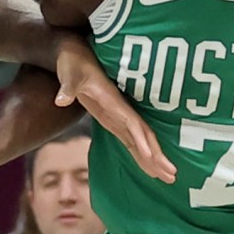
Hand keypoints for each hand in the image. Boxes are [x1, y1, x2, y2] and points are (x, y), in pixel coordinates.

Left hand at [53, 35, 175, 184]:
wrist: (75, 54)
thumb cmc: (73, 62)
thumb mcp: (69, 73)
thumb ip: (67, 87)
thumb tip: (61, 100)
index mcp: (113, 100)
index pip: (131, 122)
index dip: (142, 139)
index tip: (152, 156)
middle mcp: (120, 110)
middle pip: (143, 135)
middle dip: (157, 155)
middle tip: (172, 175)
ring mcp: (118, 116)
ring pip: (140, 141)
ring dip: (153, 159)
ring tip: (168, 178)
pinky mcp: (113, 120)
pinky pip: (131, 140)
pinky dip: (141, 154)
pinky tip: (148, 167)